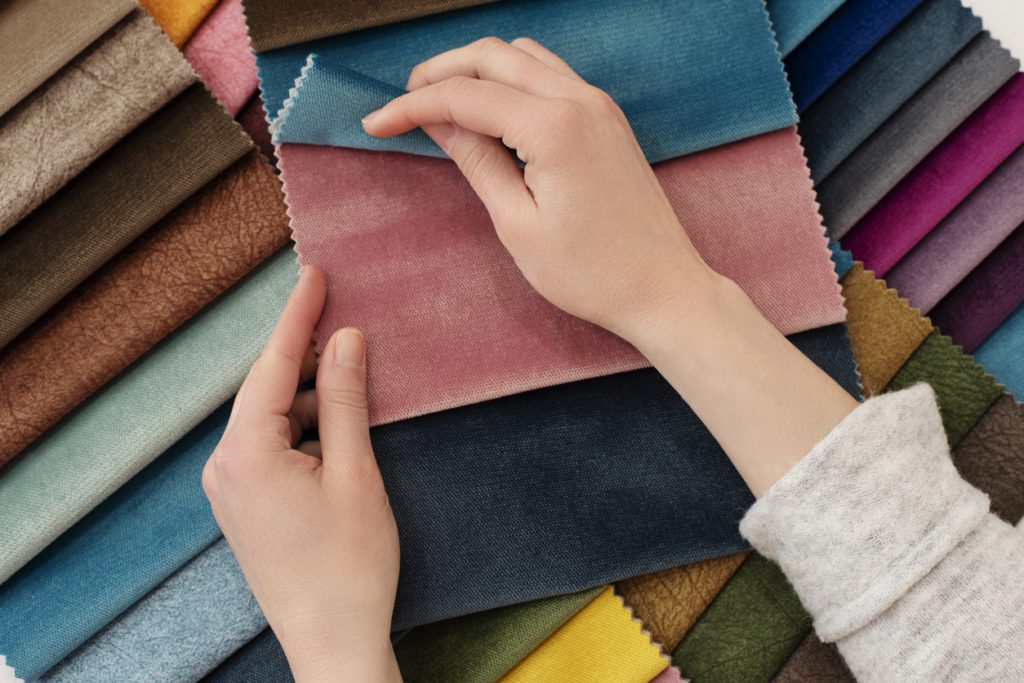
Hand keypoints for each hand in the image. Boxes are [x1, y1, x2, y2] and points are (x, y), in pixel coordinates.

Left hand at [202, 266, 400, 681]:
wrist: (332, 642)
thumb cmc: (348, 565)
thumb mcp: (355, 472)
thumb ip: (347, 400)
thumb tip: (346, 340)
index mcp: (245, 453)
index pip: (273, 366)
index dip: (297, 316)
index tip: (314, 274)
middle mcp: (225, 466)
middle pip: (270, 389)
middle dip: (310, 357)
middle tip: (351, 322)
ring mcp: (231, 489)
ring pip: (274, 418)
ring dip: (314, 398)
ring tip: (360, 384)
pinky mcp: (246, 505)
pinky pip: (273, 446)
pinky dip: (306, 429)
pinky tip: (341, 427)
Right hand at [362, 37, 721, 344]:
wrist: (663, 289)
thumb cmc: (593, 273)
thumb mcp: (518, 224)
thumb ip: (476, 161)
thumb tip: (438, 121)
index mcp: (554, 127)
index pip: (466, 95)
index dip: (412, 106)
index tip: (376, 123)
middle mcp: (580, 100)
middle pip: (492, 56)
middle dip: (440, 73)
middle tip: (402, 104)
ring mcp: (598, 105)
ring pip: (522, 57)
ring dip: (476, 69)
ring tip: (441, 104)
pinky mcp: (606, 119)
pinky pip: (550, 76)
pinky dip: (510, 80)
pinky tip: (489, 112)